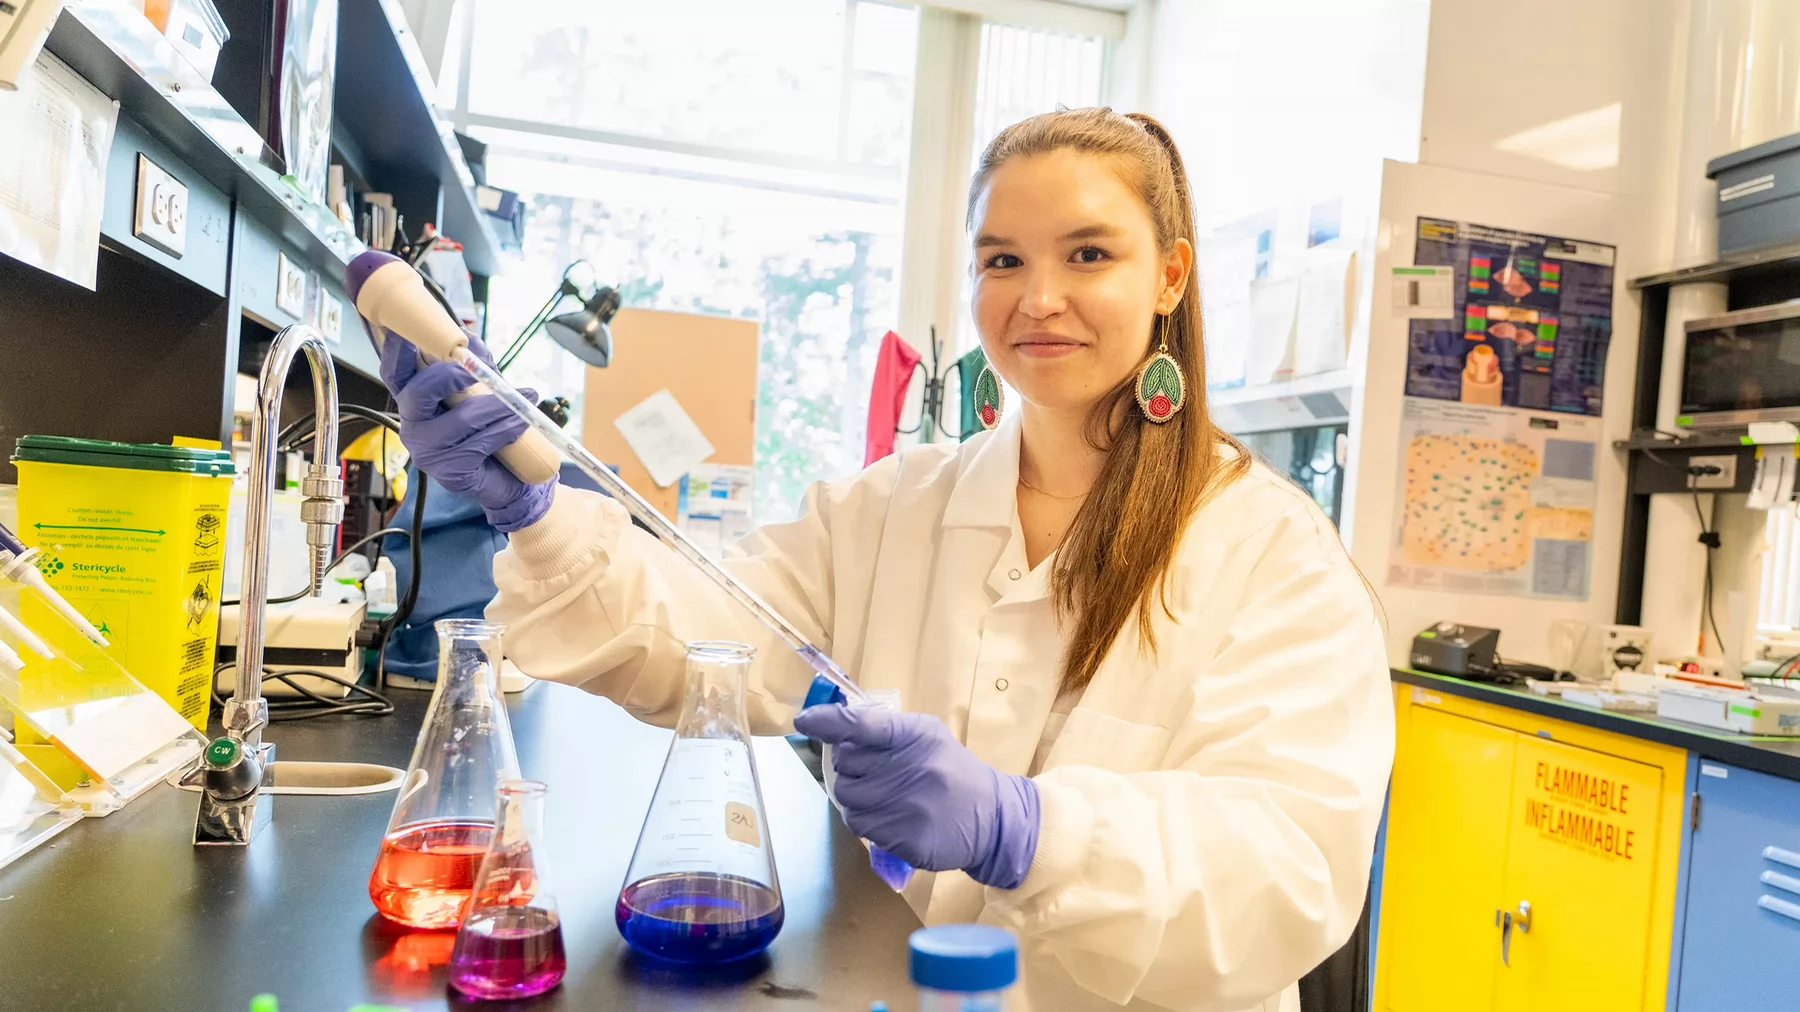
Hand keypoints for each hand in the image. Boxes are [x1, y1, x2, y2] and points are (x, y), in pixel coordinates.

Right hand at [378, 330, 554, 531]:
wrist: (510, 480)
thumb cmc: (490, 429)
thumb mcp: (483, 390)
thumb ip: (474, 363)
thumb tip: (467, 336)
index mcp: (414, 401)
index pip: (395, 374)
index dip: (396, 352)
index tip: (405, 332)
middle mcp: (413, 426)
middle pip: (419, 393)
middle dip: (451, 376)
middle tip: (481, 370)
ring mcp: (428, 453)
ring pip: (462, 418)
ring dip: (499, 405)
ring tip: (526, 399)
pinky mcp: (450, 473)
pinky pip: (482, 442)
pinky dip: (507, 428)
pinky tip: (522, 423)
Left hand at [793, 703, 1039, 888]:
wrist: (992, 817)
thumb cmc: (952, 770)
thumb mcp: (928, 736)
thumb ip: (887, 730)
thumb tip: (836, 725)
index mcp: (914, 737)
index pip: (860, 725)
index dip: (828, 722)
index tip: (804, 721)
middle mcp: (909, 769)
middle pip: (844, 768)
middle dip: (851, 771)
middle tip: (875, 774)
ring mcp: (908, 807)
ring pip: (848, 802)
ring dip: (858, 801)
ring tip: (884, 799)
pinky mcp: (906, 839)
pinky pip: (864, 830)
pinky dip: (872, 825)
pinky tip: (895, 819)